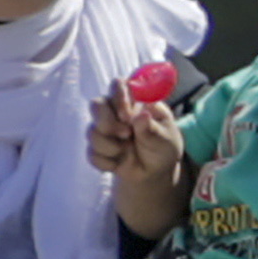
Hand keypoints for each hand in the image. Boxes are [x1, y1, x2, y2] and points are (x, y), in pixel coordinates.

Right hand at [85, 89, 191, 226]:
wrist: (155, 172)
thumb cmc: (163, 146)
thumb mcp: (165, 138)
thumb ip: (152, 128)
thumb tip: (142, 116)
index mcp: (133, 102)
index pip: (118, 86)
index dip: (118, 97)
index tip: (127, 115)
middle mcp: (115, 112)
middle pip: (96, 105)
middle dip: (108, 122)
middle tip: (126, 134)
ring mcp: (104, 131)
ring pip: (92, 132)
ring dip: (110, 146)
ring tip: (127, 151)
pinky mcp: (97, 149)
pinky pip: (92, 154)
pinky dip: (106, 162)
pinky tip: (118, 164)